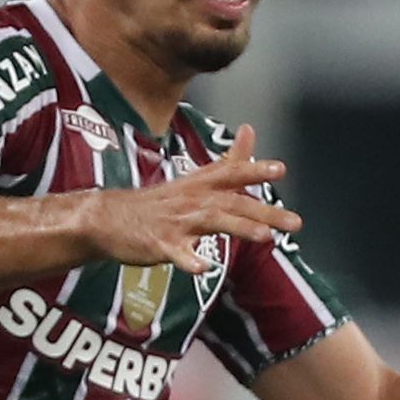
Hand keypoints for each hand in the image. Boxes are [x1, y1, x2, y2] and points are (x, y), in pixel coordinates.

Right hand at [91, 124, 298, 270]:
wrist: (105, 219)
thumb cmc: (157, 202)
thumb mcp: (193, 179)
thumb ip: (227, 161)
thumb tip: (250, 131)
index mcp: (199, 185)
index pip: (230, 173)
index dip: (254, 170)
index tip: (280, 169)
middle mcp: (190, 200)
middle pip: (231, 202)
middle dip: (264, 211)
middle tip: (294, 222)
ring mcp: (175, 222)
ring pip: (210, 222)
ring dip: (238, 228)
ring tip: (263, 237)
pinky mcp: (159, 244)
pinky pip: (176, 254)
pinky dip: (189, 260)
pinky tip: (202, 268)